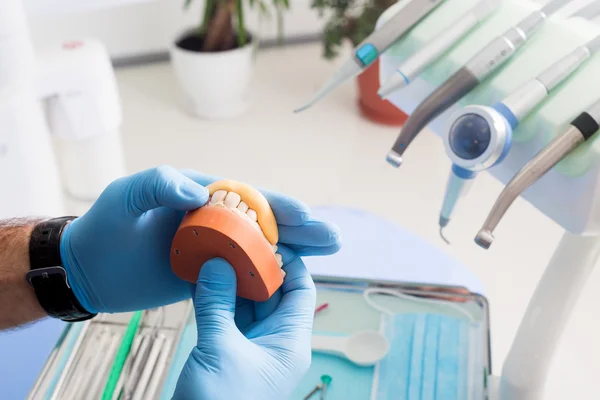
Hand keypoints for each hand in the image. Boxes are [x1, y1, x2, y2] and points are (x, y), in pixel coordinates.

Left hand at [60, 166, 339, 313]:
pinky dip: (268, 278)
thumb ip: (157, 185)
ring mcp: (213, 248)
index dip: (277, 206)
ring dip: (293, 253)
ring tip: (328, 255)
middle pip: (264, 224)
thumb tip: (197, 192)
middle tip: (333, 239)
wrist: (89, 269)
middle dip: (300, 229)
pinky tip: (292, 284)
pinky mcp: (208, 274)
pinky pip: (243, 275)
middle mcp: (213, 219)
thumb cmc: (104, 226)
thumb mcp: (125, 197)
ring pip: (260, 249)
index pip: (247, 198)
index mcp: (201, 194)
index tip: (303, 215)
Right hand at [173, 246, 314, 399]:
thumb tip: (218, 262)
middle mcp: (275, 342)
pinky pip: (225, 317)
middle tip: (234, 236)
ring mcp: (251, 348)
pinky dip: (214, 298)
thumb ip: (218, 303)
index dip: (289, 260)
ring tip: (215, 249)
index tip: (267, 236)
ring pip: (246, 303)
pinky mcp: (228, 354)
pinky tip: (198, 276)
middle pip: (273, 292)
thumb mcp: (221, 349)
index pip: (301, 289)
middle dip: (254, 264)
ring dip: (231, 279)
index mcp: (291, 342)